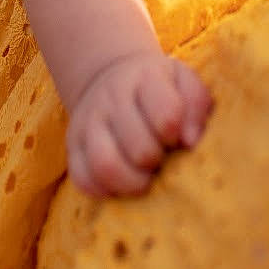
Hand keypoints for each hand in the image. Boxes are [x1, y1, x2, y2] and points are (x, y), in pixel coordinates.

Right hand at [66, 51, 212, 196]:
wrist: (111, 77)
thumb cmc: (159, 88)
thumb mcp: (183, 82)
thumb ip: (196, 105)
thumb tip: (191, 141)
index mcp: (145, 78)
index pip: (167, 114)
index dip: (177, 135)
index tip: (178, 137)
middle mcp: (111, 97)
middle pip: (139, 147)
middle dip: (157, 162)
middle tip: (162, 159)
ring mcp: (88, 122)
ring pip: (106, 165)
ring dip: (132, 183)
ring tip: (145, 179)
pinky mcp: (73, 146)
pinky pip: (83, 180)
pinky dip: (105, 191)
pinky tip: (122, 184)